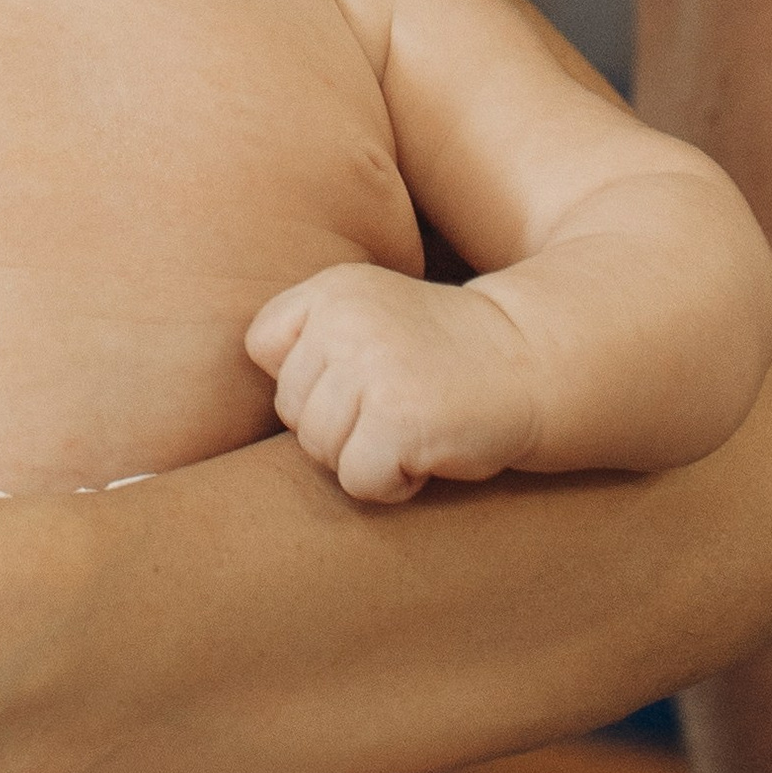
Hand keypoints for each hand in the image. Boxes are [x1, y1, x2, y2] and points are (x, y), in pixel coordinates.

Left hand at [247, 267, 540, 501]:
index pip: (263, 348)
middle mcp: (345, 321)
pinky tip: (430, 453)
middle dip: (340, 427)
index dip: (307, 381)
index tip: (360, 378)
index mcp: (333, 288)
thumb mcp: (370, 319)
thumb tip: (235, 411)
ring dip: (367, 456)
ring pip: (320, 450)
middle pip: (291, 411)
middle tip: (399, 407)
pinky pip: (359, 480)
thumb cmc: (445, 355)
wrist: (536, 360)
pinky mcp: (400, 419)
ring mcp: (372, 368)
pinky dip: (394, 484)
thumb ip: (312, 343)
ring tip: (415, 426)